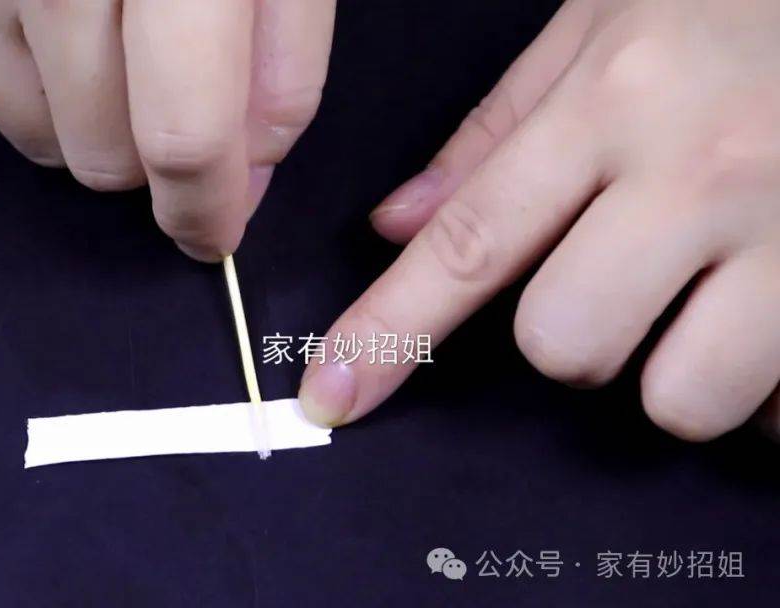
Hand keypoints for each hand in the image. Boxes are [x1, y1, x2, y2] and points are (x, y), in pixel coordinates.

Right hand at [0, 0, 334, 260]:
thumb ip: (283, 55)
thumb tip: (251, 170)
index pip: (181, 134)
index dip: (205, 207)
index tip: (217, 232)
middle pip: (99, 154)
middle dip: (154, 159)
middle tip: (178, 97)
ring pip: (33, 135)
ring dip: (89, 121)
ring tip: (115, 39)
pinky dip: (25, 67)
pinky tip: (50, 2)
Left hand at [300, 0, 779, 440]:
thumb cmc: (738, 1)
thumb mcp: (603, 26)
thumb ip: (493, 137)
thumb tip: (396, 226)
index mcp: (616, 101)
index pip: (468, 246)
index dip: (387, 333)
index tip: (334, 394)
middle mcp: (701, 172)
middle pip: (565, 344)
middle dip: (568, 337)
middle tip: (614, 276)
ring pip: (678, 397)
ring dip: (670, 370)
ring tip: (703, 299)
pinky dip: (764, 386)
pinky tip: (766, 314)